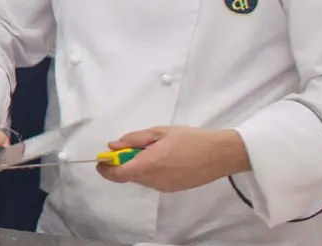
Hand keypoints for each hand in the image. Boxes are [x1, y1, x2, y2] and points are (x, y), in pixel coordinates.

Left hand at [98, 126, 249, 192]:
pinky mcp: (173, 189)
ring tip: (155, 150)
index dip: (106, 169)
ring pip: (140, 178)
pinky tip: (164, 159)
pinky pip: (153, 181)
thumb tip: (113, 146)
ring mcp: (164, 187)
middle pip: (128, 175)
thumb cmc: (191, 139)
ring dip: (138, 166)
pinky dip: (150, 171)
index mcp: (150, 164)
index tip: (101, 161)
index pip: (119, 174)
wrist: (220, 154)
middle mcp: (155, 180)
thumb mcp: (160, 132)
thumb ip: (134, 139)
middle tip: (131, 147)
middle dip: (123, 163)